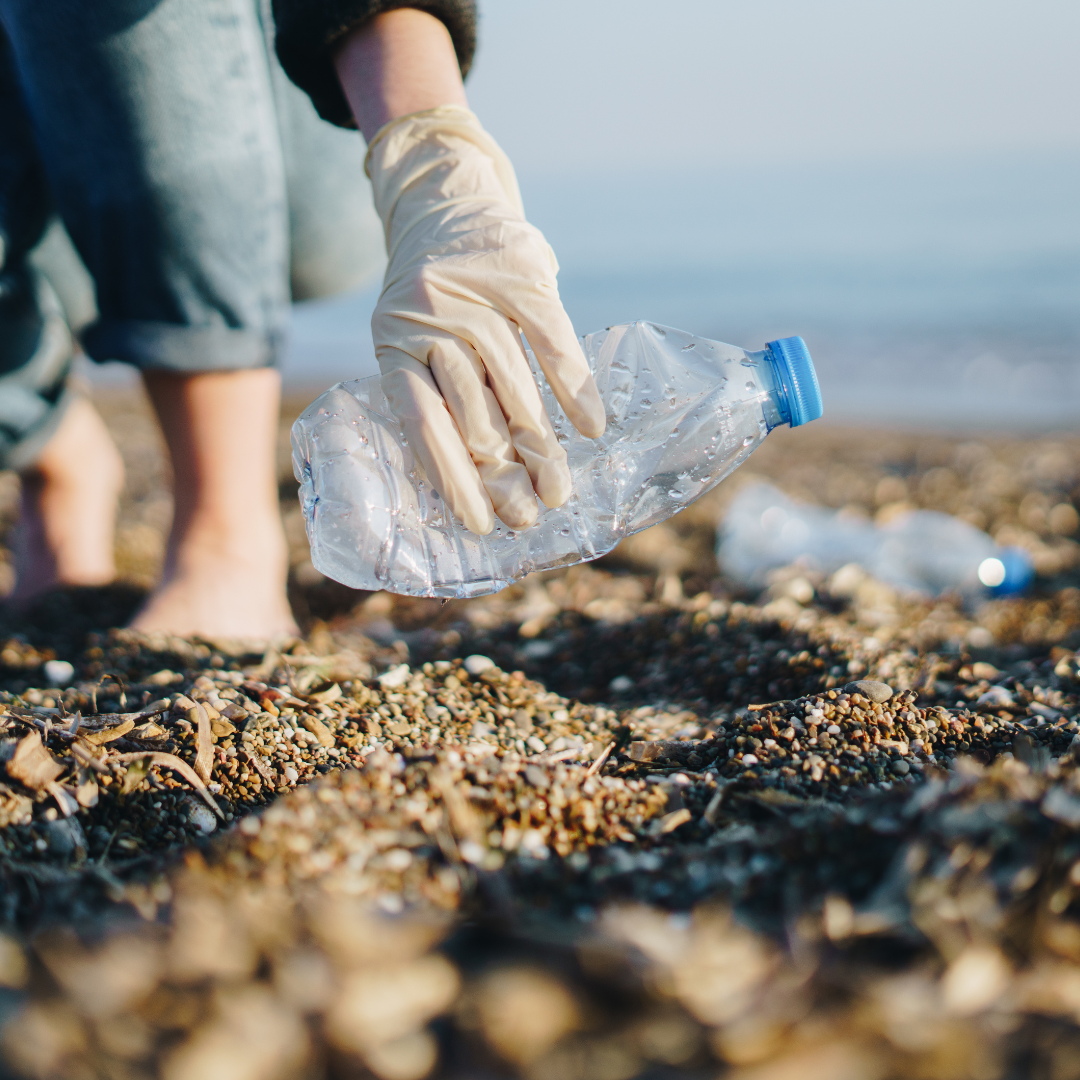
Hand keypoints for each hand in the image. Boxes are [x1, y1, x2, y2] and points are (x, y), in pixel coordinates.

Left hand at [334, 13, 603, 535]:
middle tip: (529, 516)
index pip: (424, 425)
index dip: (453, 479)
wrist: (443, 200)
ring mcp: (477, 296)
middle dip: (503, 472)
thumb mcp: (409, 338)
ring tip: (559, 491)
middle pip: (473, 411)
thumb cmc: (431, 297)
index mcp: (394, 345)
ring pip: (513, 384)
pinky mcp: (521, 274)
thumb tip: (477, 479)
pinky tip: (590, 429)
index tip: (480, 525)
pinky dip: (572, 386)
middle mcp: (429, 321)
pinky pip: (551, 339)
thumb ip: (434, 392)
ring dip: (540, 445)